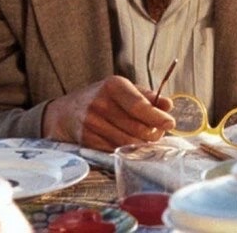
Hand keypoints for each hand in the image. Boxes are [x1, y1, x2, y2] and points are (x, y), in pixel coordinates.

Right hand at [42, 76, 175, 151]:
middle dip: (153, 133)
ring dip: (142, 143)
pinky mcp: (86, 140)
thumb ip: (148, 96)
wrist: (66, 112)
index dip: (156, 117)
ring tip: (146, 138)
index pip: (138, 105)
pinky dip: (127, 150)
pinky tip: (130, 143)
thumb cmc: (103, 98)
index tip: (170, 123)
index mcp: (113, 86)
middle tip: (158, 132)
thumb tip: (168, 105)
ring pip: (127, 142)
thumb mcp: (124, 89)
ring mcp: (91, 123)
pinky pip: (115, 150)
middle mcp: (100, 104)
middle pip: (136, 127)